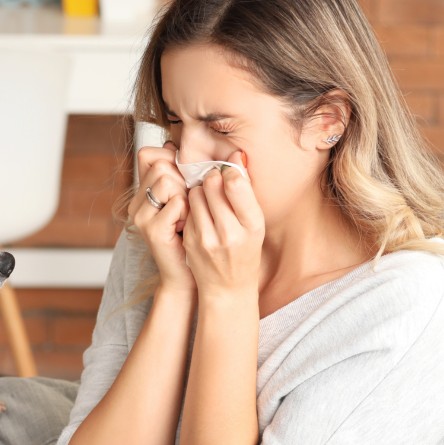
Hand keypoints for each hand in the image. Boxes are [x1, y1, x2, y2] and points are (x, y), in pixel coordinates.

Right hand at [130, 141, 194, 293]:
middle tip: (188, 204)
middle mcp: (136, 201)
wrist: (189, 274)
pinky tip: (188, 226)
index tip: (185, 179)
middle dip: (183, 179)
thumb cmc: (193, 234)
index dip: (170, 159)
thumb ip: (184, 173)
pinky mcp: (152, 230)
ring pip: (166, 179)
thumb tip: (180, 142)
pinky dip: (189, 211)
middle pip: (161, 164)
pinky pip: (176, 202)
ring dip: (186, 195)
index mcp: (143, 191)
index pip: (148, 154)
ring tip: (188, 215)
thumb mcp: (188, 198)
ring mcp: (141, 216)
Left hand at [183, 151, 264, 298]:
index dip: (230, 171)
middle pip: (212, 184)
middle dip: (214, 178)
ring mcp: (206, 238)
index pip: (235, 184)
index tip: (230, 172)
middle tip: (217, 182)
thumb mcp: (255, 224)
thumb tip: (236, 156)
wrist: (227, 288)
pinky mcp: (190, 240)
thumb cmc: (245, 251)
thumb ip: (246, 192)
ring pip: (196, 193)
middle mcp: (229, 233)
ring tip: (209, 199)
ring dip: (202, 190)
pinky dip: (193, 205)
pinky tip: (201, 215)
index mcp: (252, 226)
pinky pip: (188, 208)